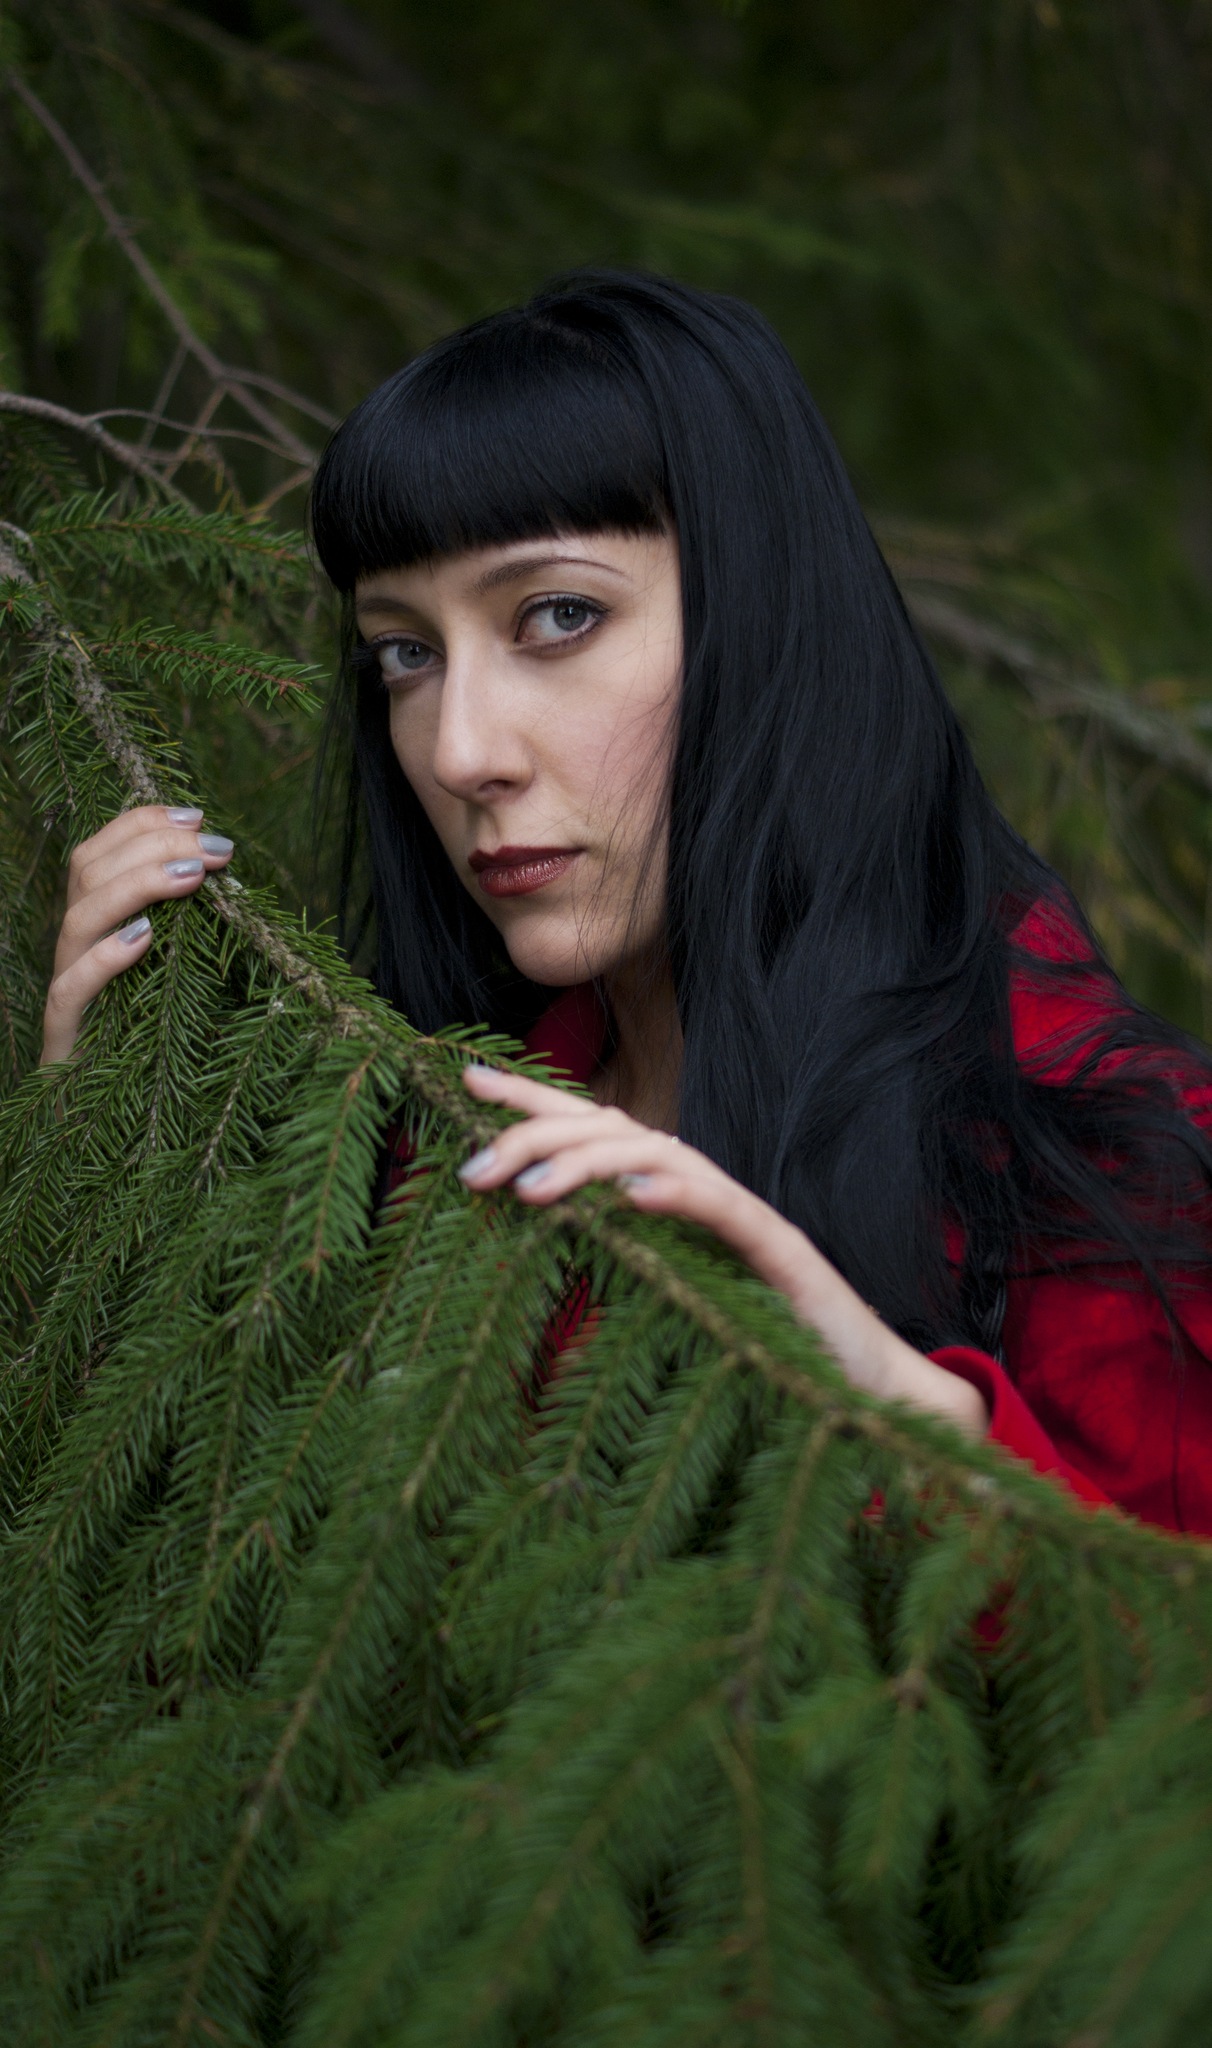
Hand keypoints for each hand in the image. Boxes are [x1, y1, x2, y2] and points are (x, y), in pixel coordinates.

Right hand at [40, 806, 234, 1064]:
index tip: (196, 815)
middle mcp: (74, 948)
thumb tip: (228, 872)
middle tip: (215, 849)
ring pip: (79, 919)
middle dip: (153, 845)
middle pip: (87, 871)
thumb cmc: (154, 1039)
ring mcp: (66, 990)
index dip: (140, 824)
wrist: (108, 1120)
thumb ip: (189, 926)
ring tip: (192, 876)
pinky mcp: (66, 1036)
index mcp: (95, 925)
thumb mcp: (175, 971)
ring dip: (137, 886)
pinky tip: (144, 938)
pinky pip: (71, 989)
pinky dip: (105, 958)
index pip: (97, 852)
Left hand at [460, 1065, 987, 1438]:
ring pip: (661, 1156)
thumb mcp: (673, 1303)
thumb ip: (619, 1268)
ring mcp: (748, 1217)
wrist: (866, 1389)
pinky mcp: (784, 1255)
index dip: (534, 1103)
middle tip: (472, 1168)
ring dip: (588, 1163)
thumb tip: (531, 1256)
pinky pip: (726, 1213)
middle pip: (616, 1128)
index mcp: (674, 1199)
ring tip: (528, 1187)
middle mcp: (707, 1193)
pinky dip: (677, 1195)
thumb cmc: (765, 1348)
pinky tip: (631, 1196)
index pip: (597, 1131)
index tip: (466, 1086)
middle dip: (538, 1134)